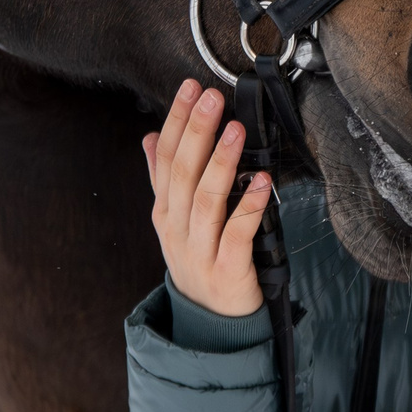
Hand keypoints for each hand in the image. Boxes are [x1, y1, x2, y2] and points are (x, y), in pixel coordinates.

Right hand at [144, 79, 271, 318]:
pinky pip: (237, 233)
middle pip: (183, 173)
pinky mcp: (228, 270)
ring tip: (236, 130)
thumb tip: (151, 137)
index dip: (177, 120)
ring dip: (221, 162)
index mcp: (165, 210)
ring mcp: (200, 250)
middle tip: (212, 97)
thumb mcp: (174, 220)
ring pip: (206, 200)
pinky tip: (261, 182)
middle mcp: (177, 227)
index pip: (166, 157)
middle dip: (197, 131)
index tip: (191, 88)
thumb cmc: (200, 260)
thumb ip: (163, 178)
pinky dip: (249, 206)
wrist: (212, 323)